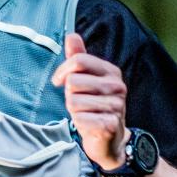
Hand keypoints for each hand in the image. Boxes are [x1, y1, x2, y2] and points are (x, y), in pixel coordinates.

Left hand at [50, 32, 128, 169]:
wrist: (109, 140)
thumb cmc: (93, 107)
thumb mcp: (85, 80)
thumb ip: (78, 58)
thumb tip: (71, 36)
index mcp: (111, 71)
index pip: (78, 60)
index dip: (62, 71)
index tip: (59, 81)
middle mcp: (117, 86)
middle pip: (73, 82)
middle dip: (69, 95)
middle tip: (80, 103)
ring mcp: (116, 106)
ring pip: (73, 102)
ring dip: (74, 111)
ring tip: (86, 114)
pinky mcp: (110, 124)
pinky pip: (79, 119)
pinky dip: (79, 123)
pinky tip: (89, 125)